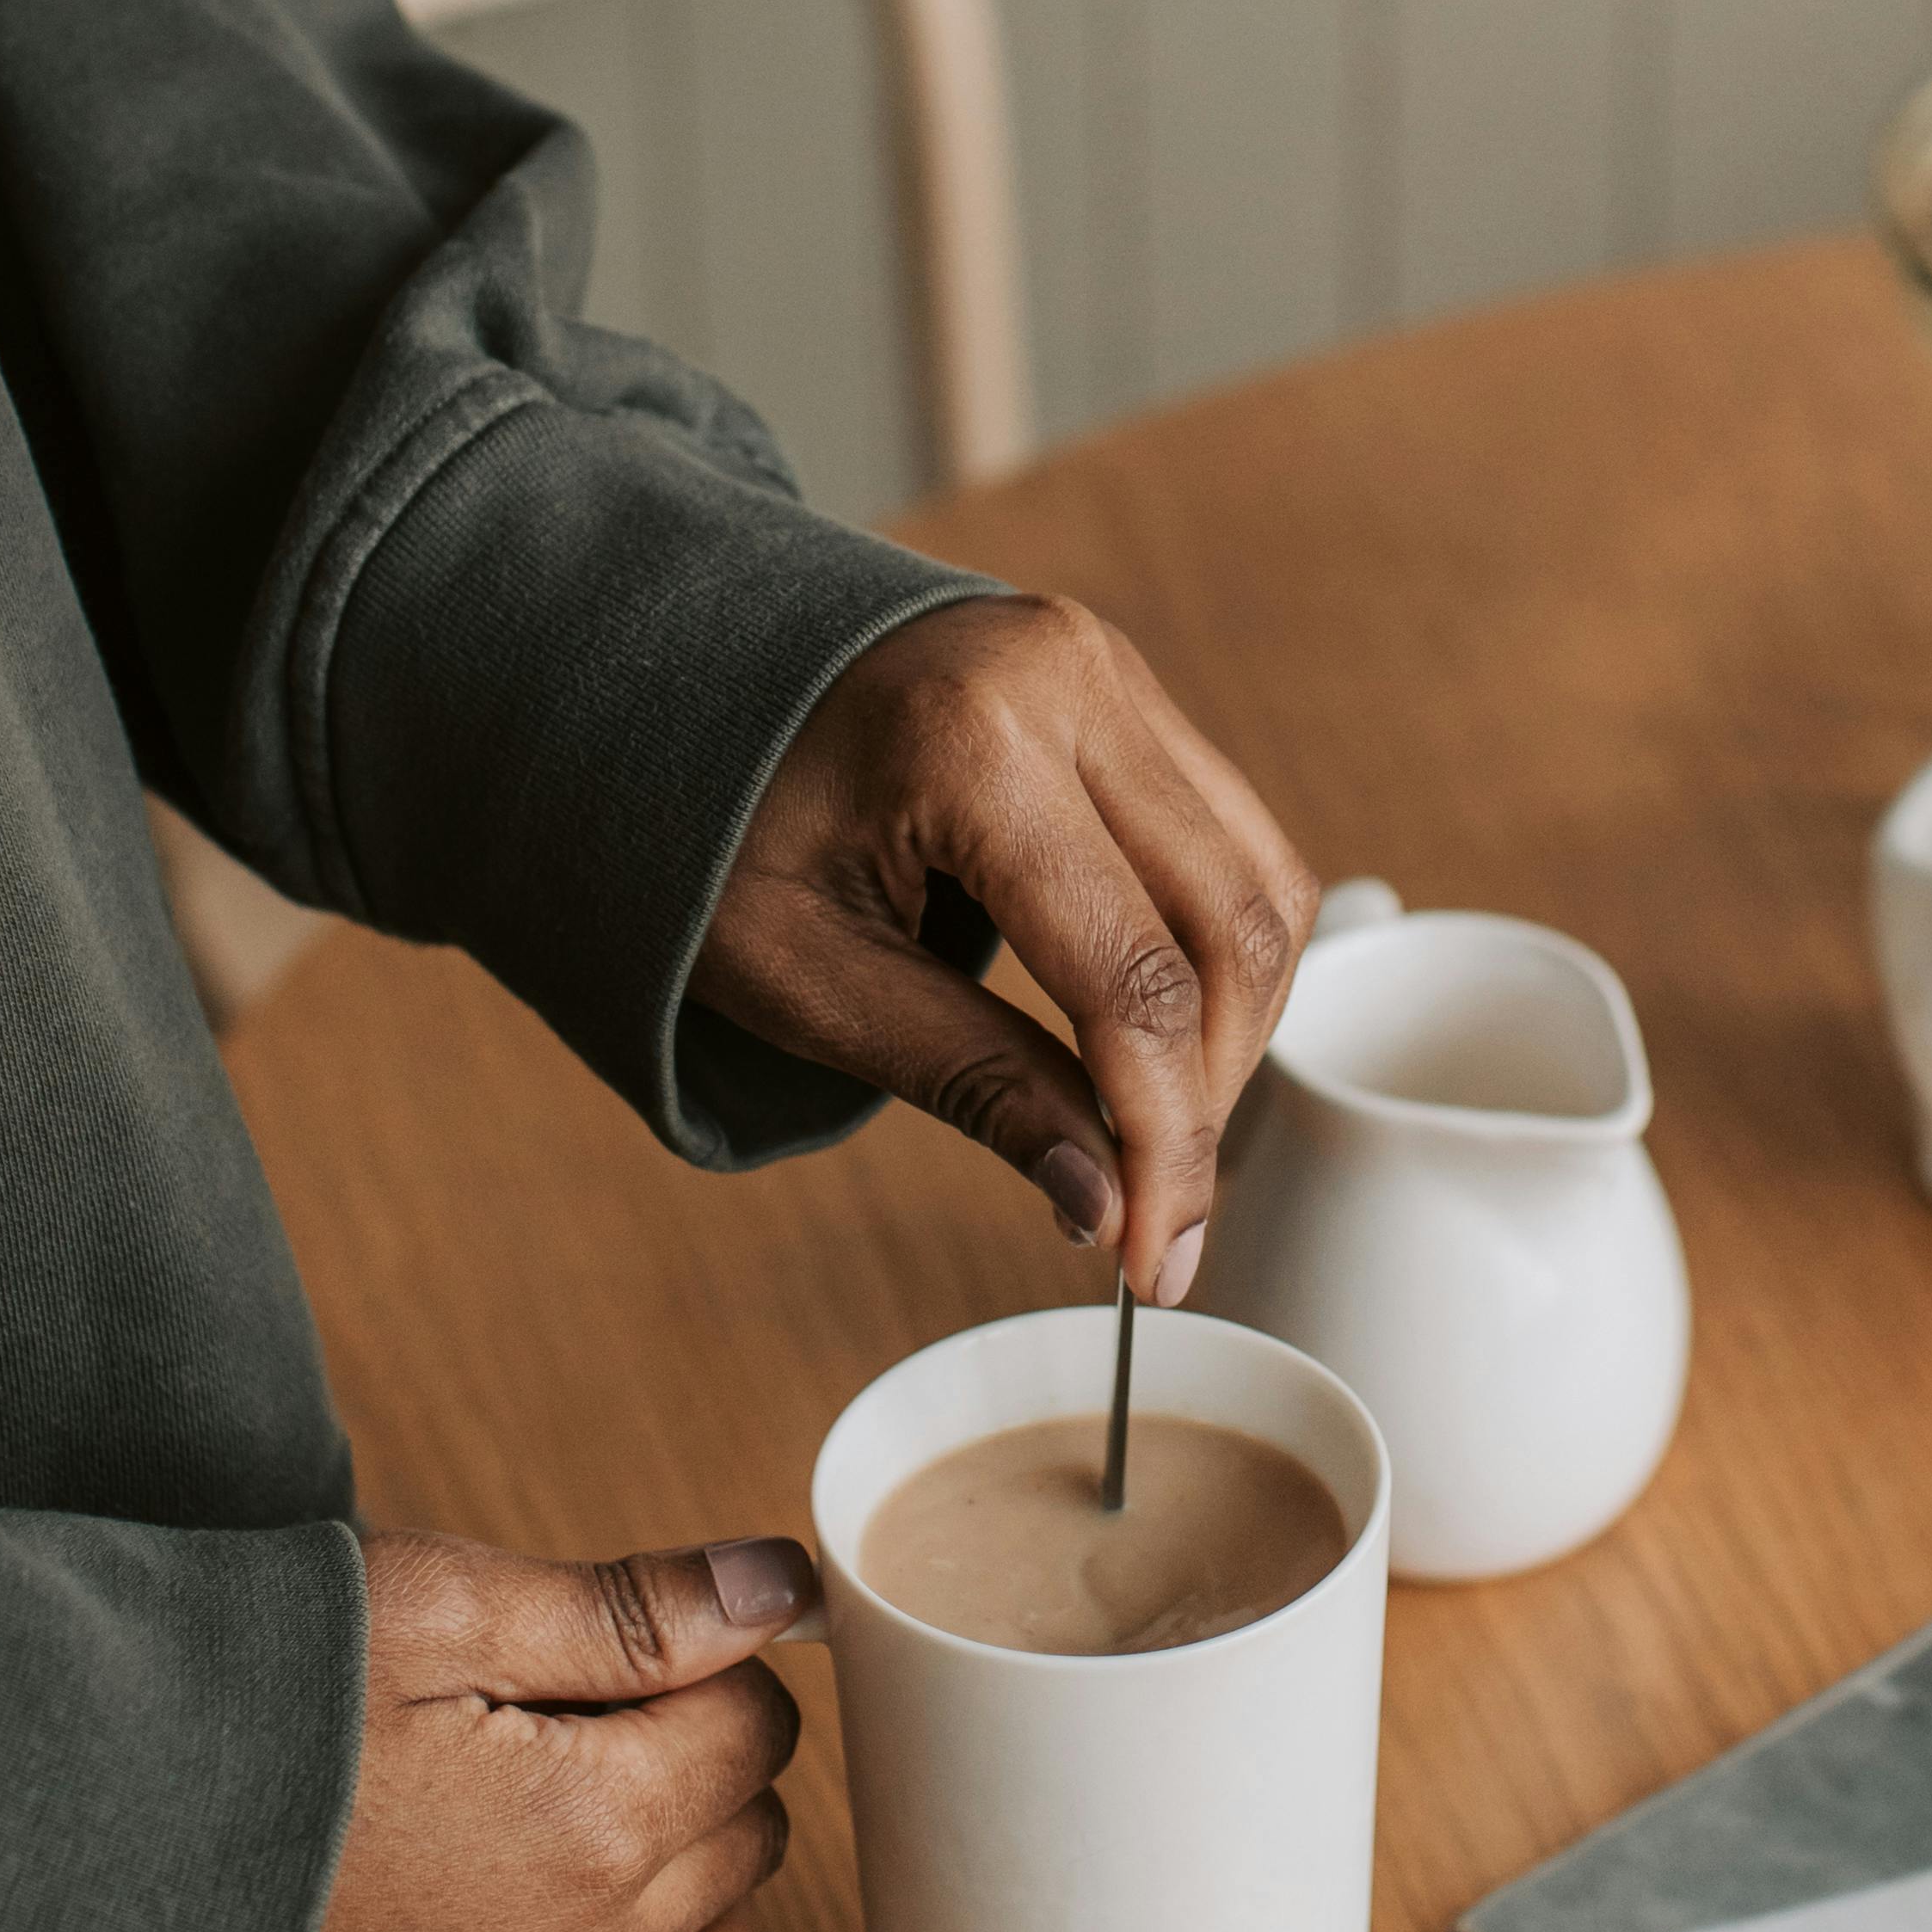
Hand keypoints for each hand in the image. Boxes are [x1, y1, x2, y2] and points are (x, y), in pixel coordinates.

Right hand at [259, 1527, 809, 1931]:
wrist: (34, 1857)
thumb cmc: (225, 1706)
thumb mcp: (431, 1608)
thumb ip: (628, 1613)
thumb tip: (782, 1590)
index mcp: (583, 1830)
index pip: (748, 1733)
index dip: (712, 1663)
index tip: (643, 1638)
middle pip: (739, 1851)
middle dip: (705, 1765)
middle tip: (601, 1705)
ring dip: (709, 1894)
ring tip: (651, 1816)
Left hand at [689, 597, 1313, 1305]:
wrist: (668, 674)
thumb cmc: (707, 828)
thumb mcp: (805, 975)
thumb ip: (967, 1079)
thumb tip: (1105, 1206)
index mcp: (969, 743)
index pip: (1131, 981)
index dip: (1163, 1143)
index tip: (1153, 1266)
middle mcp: (1068, 678)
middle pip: (1234, 927)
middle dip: (1213, 1095)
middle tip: (1161, 1215)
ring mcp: (1108, 666)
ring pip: (1263, 880)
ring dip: (1236, 1024)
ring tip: (1157, 1126)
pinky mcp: (1123, 681)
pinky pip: (1231, 833)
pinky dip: (1219, 949)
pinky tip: (1156, 1030)